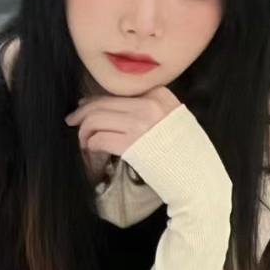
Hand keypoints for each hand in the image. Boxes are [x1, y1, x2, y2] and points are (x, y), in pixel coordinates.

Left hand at [64, 85, 181, 159]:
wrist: (197, 177)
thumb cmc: (187, 153)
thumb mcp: (175, 118)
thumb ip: (152, 108)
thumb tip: (116, 108)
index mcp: (160, 94)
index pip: (118, 92)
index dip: (98, 100)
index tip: (87, 106)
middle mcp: (149, 104)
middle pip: (102, 103)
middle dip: (82, 112)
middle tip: (72, 120)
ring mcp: (140, 123)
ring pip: (95, 118)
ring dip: (83, 131)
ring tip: (82, 140)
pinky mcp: (131, 144)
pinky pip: (99, 138)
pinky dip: (90, 144)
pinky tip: (90, 150)